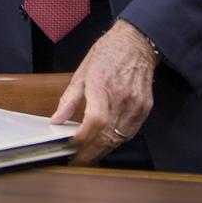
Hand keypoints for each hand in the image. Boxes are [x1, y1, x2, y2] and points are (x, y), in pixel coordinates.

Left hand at [52, 20, 157, 164]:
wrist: (136, 43)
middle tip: (76, 158)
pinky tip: (106, 143)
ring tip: (88, 155)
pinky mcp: (145, 109)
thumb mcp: (82, 72)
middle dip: (89, 152)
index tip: (70, 146)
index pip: (94, 121)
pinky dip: (116, 141)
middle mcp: (121, 97)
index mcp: (102, 85)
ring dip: (103, 150)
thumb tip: (56, 120)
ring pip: (118, 138)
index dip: (82, 138)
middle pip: (106, 135)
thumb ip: (69, 99)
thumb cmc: (107, 53)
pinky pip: (130, 133)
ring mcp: (136, 104)